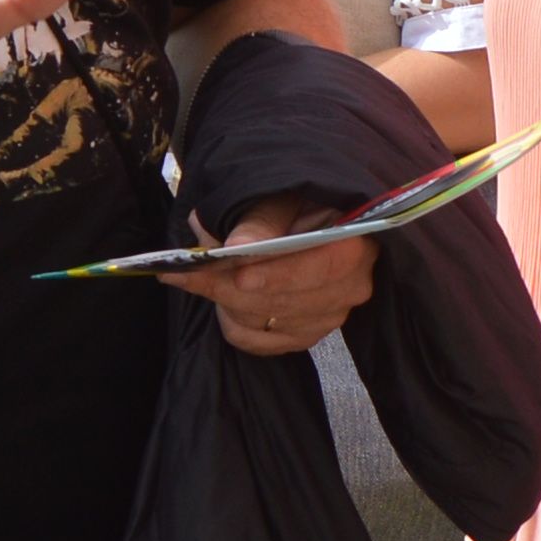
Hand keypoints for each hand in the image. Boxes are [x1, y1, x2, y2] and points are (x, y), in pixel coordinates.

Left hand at [164, 198, 377, 357]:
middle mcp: (350, 288)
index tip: (238, 273)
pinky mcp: (307, 337)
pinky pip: (257, 341)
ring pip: (262, 322)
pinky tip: (224, 299)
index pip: (317, 269)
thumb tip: (237, 245)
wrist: (309, 222)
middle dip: (230, 286)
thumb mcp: (281, 199)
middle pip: (282, 301)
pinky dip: (233, 321)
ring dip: (227, 300)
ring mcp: (330, 318)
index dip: (277, 275)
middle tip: (186, 270)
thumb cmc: (296, 205)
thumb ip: (260, 221)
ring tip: (205, 274)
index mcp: (353, 246)